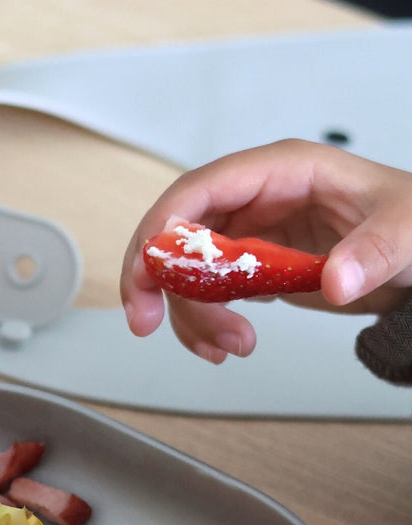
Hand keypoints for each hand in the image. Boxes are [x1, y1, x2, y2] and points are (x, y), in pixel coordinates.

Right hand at [120, 139, 411, 363]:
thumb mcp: (407, 228)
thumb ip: (375, 251)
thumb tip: (338, 279)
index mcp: (281, 171)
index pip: (200, 189)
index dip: (162, 227)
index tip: (146, 272)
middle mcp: (254, 199)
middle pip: (176, 232)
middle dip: (153, 279)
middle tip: (145, 321)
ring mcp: (247, 234)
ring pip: (185, 272)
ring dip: (191, 315)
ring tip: (231, 347)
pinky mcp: (248, 267)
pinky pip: (204, 293)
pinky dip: (202, 323)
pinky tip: (224, 345)